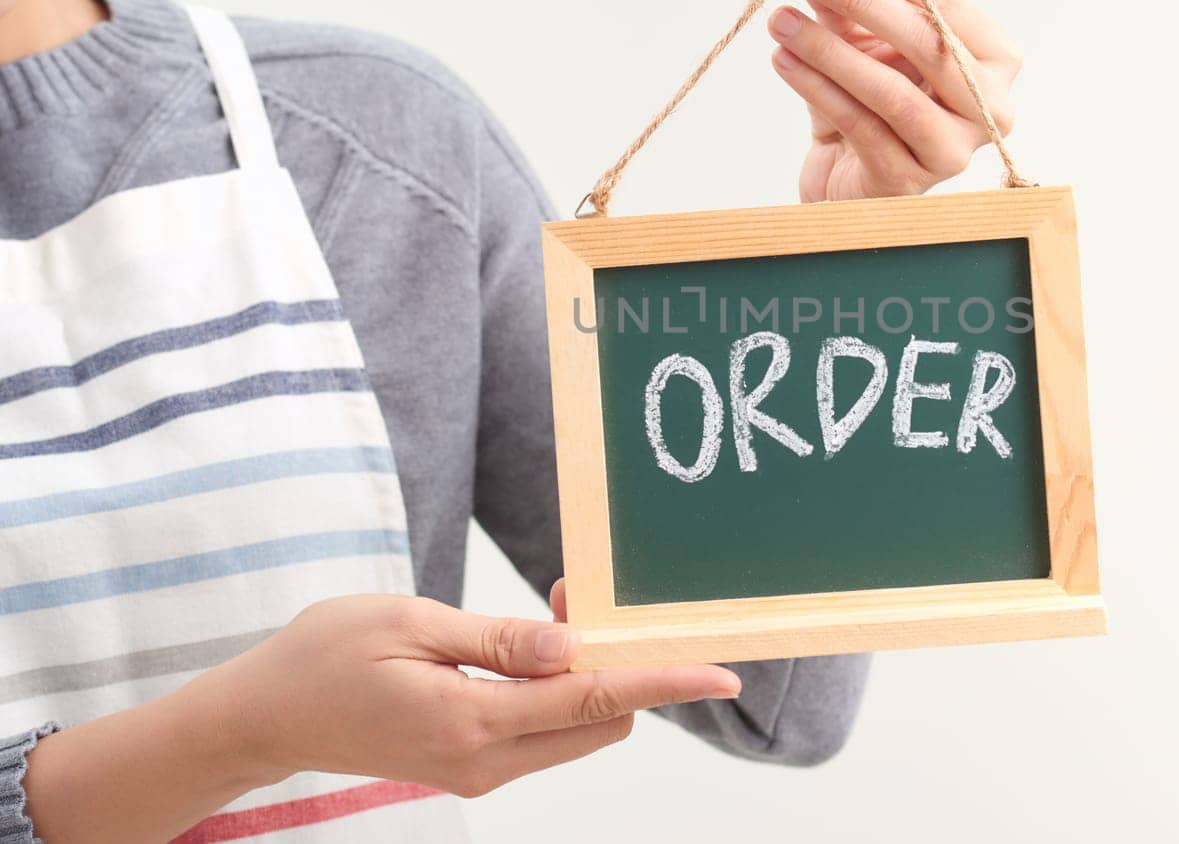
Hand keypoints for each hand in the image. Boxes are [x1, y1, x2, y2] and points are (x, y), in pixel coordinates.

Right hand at [217, 592, 739, 795]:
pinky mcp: (471, 767)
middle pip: (601, 722)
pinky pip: (544, 733)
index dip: (664, 681)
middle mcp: (485, 761)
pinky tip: (533, 649)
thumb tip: (574, 647)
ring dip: (588, 677)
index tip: (721, 670)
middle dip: (620, 665)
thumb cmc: (325, 655)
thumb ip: (500, 640)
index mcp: (471, 722)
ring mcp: (479, 771)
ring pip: (577, 729)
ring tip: (551, 615)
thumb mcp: (410, 624)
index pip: (594, 699)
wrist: (264, 717)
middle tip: (579, 598)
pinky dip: (560, 692)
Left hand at [768, 0, 1023, 202]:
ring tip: (780, 20)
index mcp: (993, 56)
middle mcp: (990, 105)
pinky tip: (782, 60)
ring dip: (829, 49)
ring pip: (891, 90)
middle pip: (927, 38)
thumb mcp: (860, 41)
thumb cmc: (867, 102)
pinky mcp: (911, 182)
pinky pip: (862, 127)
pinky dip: (818, 89)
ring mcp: (955, 149)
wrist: (846, 177)